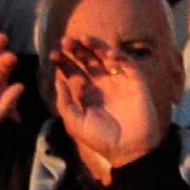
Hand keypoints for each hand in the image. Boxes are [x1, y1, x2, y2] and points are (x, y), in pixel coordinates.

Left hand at [53, 37, 161, 165]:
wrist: (129, 150)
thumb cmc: (101, 140)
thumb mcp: (76, 123)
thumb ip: (65, 103)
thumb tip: (57, 81)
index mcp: (87, 94)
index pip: (74, 72)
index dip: (64, 62)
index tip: (53, 54)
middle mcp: (102, 85)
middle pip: (88, 59)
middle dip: (77, 49)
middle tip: (66, 41)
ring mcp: (119, 82)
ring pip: (107, 56)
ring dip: (96, 46)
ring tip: (84, 39)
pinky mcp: (136, 83)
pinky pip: (128, 64)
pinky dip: (120, 57)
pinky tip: (109, 56)